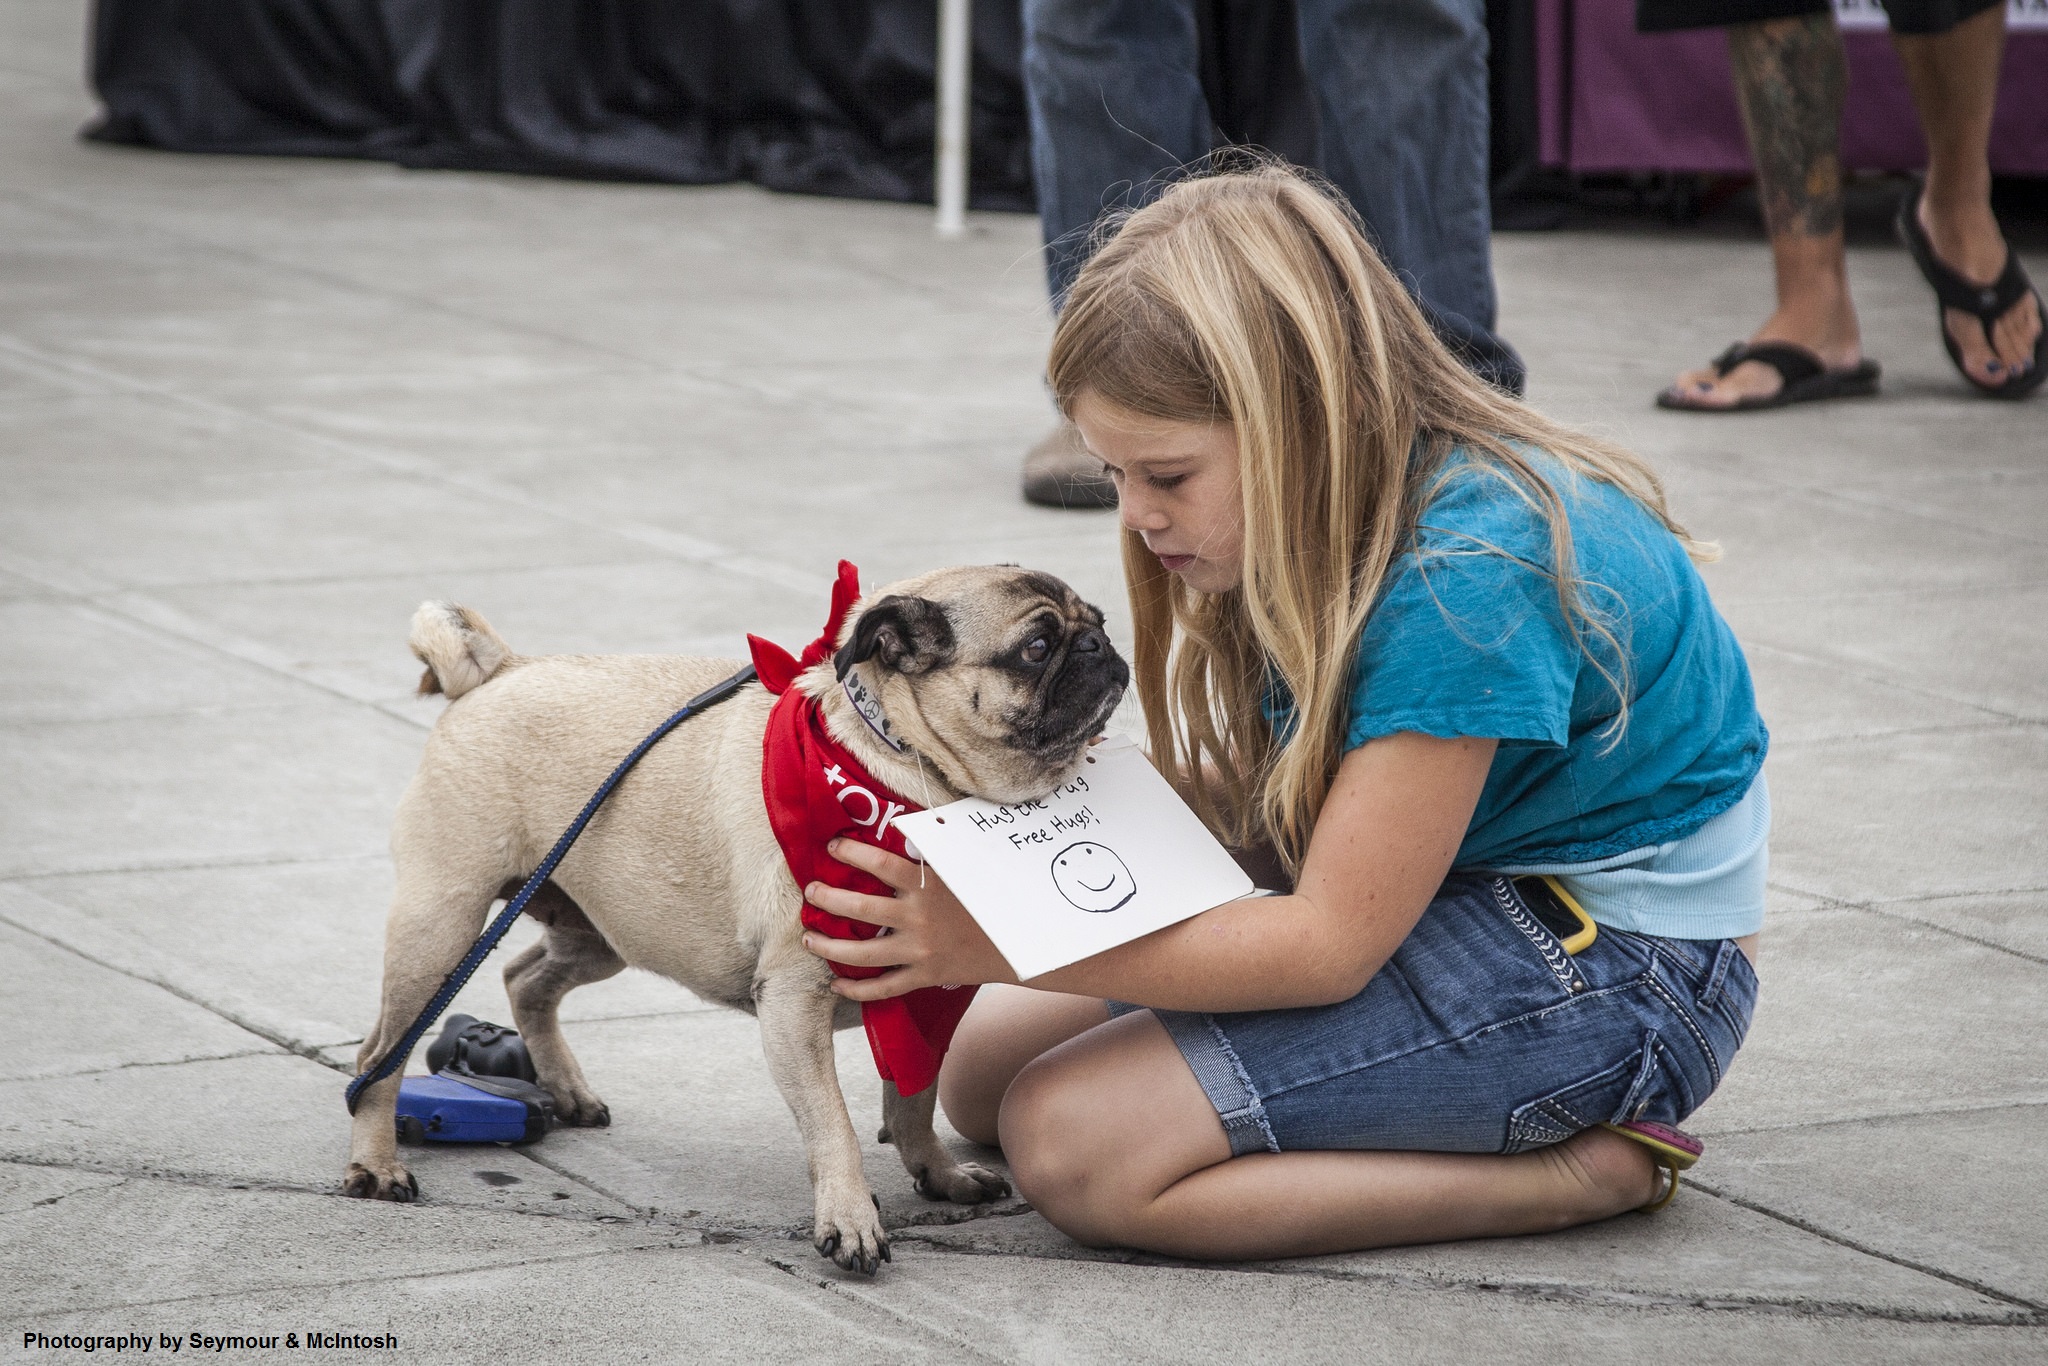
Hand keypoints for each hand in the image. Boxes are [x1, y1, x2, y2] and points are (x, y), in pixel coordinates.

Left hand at [802, 840, 1018, 999]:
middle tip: (811, 891)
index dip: (851, 852)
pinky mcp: (924, 976)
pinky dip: (856, 989)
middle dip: (827, 897)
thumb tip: (907, 828)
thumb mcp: (965, 867)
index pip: (879, 862)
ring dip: (829, 945)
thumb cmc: (990, 897)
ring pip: (862, 952)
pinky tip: (836, 983)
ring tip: (810, 937)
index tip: (832, 846)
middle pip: (859, 907)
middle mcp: (917, 917)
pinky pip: (882, 988)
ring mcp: (919, 950)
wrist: (1018, 942)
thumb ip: (936, 852)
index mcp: (927, 884)